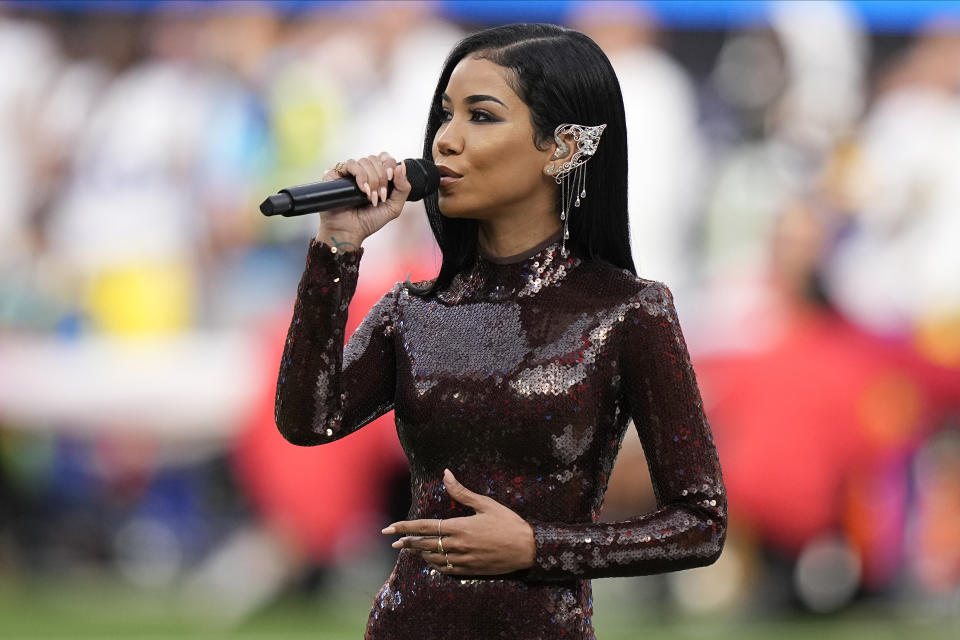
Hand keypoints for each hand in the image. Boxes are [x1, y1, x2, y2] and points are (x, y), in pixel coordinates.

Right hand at [315, 152, 411, 248]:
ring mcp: (349, 172)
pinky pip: (351, 164)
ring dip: (371, 180)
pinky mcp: (336, 173)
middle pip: (376, 159)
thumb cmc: (369, 221)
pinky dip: (360, 176)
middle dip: (381, 178)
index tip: (391, 178)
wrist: (350, 231)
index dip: (390, 165)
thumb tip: (403, 166)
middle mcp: (363, 172)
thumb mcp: (393, 207)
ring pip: (364, 161)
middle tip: (379, 197)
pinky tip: (362, 190)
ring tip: (369, 197)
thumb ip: (403, 188)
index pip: (386, 158)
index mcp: (377, 176)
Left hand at [381, 469, 535, 575]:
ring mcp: (463, 560)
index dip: (405, 528)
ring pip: (433, 558)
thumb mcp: (486, 504)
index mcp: (459, 526)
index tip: (390, 529)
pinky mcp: (469, 570)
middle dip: (407, 542)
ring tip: (411, 549)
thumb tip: (445, 474)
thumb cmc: (508, 523)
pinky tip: (430, 561)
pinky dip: (434, 565)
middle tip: (393, 540)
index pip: (424, 527)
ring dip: (419, 553)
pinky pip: (445, 570)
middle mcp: (457, 545)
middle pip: (424, 544)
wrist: (527, 549)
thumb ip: (462, 492)